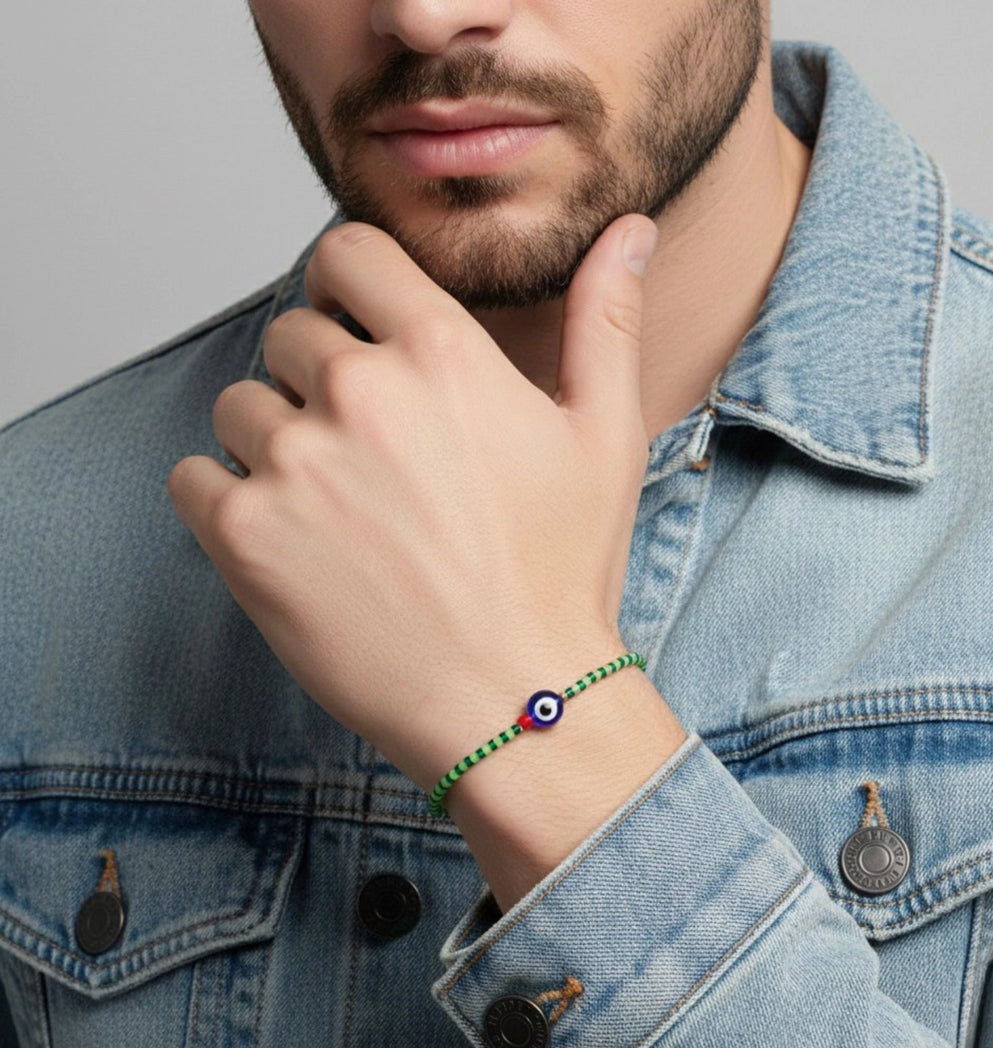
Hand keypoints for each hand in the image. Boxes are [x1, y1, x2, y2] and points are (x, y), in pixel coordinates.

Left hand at [166, 214, 658, 791]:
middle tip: (369, 452)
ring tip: (337, 505)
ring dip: (273, 440)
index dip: (345, 285)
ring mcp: (294, 463)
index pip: (345, 252)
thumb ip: (603, 320)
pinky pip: (193, 478)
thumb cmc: (563, 572)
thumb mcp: (604, 437)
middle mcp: (360, 392)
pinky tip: (293, 538)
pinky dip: (226, 498)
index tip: (356, 324)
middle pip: (289, 335)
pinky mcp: (246, 535)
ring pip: (238, 406)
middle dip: (319, 377)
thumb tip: (629, 231)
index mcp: (442, 353)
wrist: (516, 700)